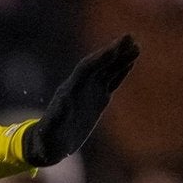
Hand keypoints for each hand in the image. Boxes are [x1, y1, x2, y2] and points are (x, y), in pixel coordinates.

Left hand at [21, 35, 138, 166]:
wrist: (49, 145)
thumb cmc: (46, 141)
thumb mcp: (47, 132)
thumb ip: (54, 119)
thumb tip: (61, 107)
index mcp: (69, 91)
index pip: (86, 68)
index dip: (101, 58)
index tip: (116, 47)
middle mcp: (80, 87)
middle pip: (98, 64)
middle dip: (113, 51)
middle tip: (130, 38)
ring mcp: (89, 92)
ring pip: (107, 70)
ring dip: (120, 58)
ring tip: (136, 46)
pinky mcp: (97, 99)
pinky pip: (111, 81)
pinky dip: (121, 71)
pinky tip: (131, 61)